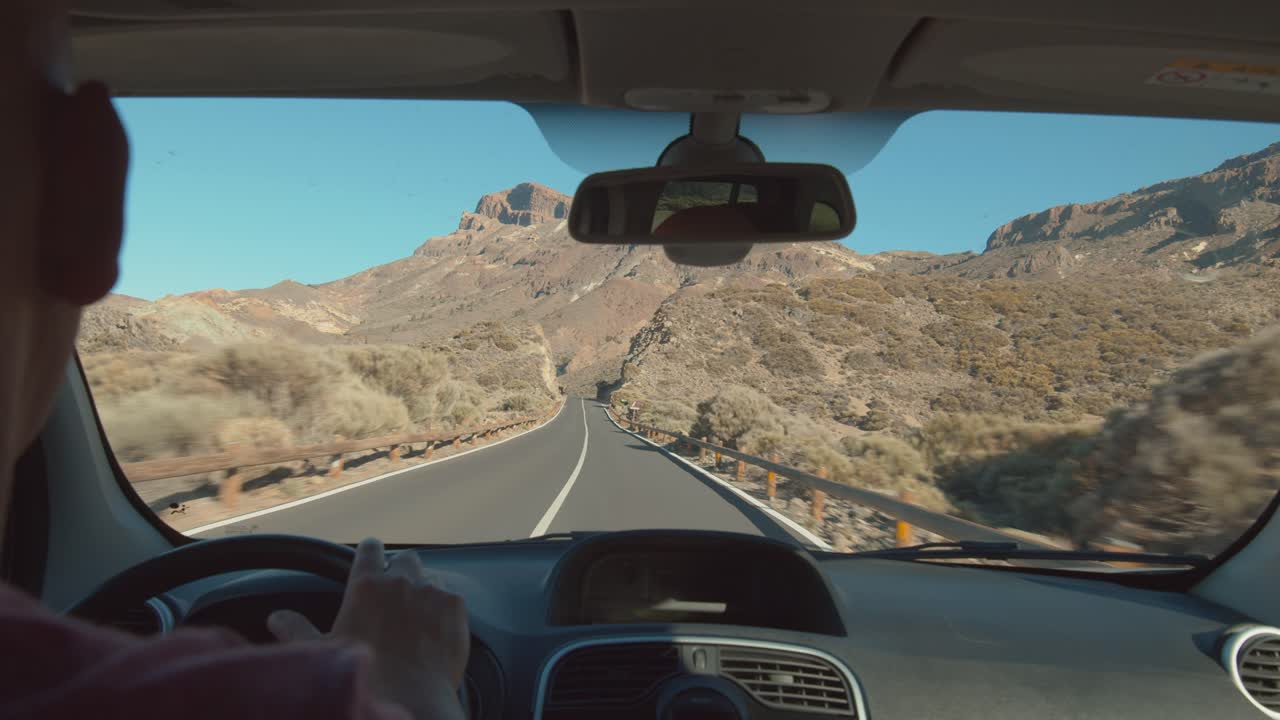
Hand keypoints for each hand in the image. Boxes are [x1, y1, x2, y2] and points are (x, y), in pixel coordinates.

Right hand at [268, 538, 469, 718]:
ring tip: (416, 616)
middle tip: (395, 595)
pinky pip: (450, 595)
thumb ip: (296, 629)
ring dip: (423, 590)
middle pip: (404, 558)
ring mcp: (432, 591)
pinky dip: (443, 607)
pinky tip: (435, 628)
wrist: (413, 700)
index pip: (369, 548)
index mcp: (366, 585)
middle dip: (400, 571)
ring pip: (429, 576)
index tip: (371, 557)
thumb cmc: (365, 678)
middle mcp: (402, 580)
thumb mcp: (323, 652)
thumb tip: (276, 617)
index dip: (370, 552)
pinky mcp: (456, 606)